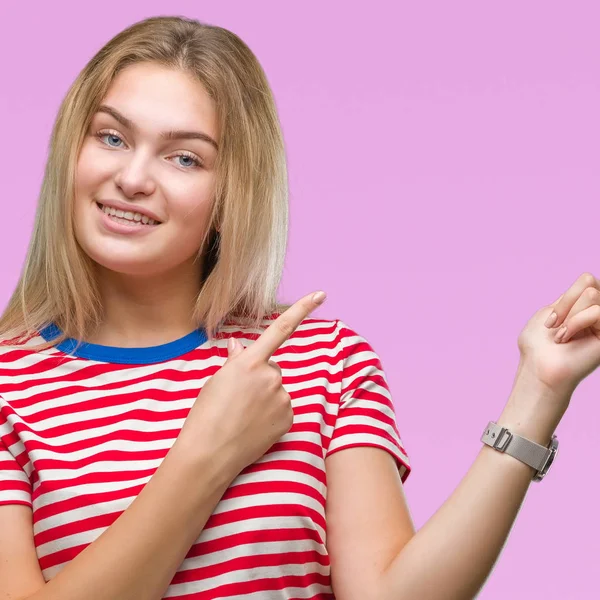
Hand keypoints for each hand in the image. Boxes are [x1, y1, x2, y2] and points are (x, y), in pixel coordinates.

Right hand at [177, 291, 326, 474]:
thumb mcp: (216, 380)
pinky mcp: (288, 418)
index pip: (281, 328)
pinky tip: (254, 425)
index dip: (302, 309)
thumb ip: (235, 362)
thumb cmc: (206, 414)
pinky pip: (282, 408)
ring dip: (265, 397)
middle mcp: (271, 376)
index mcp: (250, 362)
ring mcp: (282, 398)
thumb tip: (239, 347)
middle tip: (238, 399)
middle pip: (272, 368)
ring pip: (277, 389)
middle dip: (260, 378)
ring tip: (243, 415)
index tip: (321, 295)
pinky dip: (271, 414)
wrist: (209, 453)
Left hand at [517, 272, 599, 400]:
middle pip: (591, 281)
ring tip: (561, 335)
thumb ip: (574, 294)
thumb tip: (593, 281)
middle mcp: (599, 315)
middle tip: (555, 327)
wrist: (539, 368)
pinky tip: (566, 338)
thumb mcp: (551, 310)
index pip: (588, 279)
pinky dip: (575, 322)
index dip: (567, 296)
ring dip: (568, 316)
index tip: (551, 319)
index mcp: (586, 309)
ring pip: (593, 295)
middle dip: (566, 304)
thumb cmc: (538, 344)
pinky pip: (597, 311)